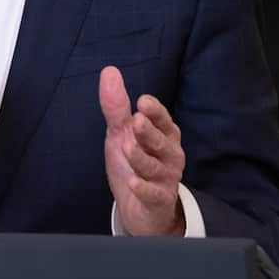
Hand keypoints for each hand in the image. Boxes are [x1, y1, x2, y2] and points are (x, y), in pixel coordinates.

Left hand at [99, 66, 185, 236]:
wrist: (140, 208)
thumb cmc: (134, 163)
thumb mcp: (122, 133)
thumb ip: (116, 106)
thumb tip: (109, 71)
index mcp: (163, 134)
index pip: (163, 120)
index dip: (155, 111)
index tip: (142, 102)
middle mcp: (169, 154)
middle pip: (162, 142)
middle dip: (149, 132)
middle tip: (137, 121)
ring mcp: (166, 178)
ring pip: (155, 167)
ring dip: (141, 158)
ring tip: (127, 148)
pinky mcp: (159, 200)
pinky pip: (154, 194)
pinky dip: (144, 188)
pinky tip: (134, 182)